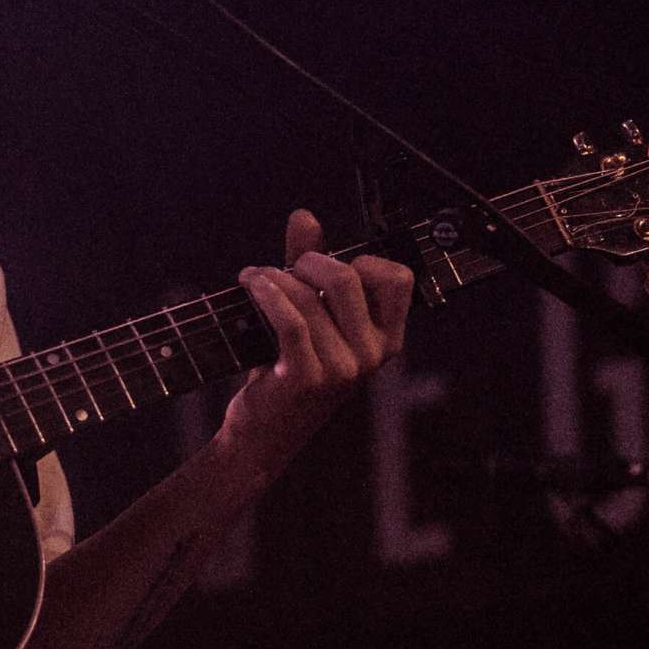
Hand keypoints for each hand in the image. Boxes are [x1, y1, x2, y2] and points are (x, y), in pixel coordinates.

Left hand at [222, 209, 413, 471]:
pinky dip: (266, 292)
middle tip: (284, 269)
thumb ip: (310, 265)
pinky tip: (250, 283)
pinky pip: (289, 319)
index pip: (398, 279)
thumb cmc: (289, 368)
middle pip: (347, 278)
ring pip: (308, 297)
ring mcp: (343, 369)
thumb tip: (305, 216)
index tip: (330, 265)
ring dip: (274, 278)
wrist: (264, 433)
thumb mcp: (309, 315)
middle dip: (308, 261)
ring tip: (255, 279)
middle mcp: (372, 354)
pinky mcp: (308, 377)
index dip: (363, 261)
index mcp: (386, 338)